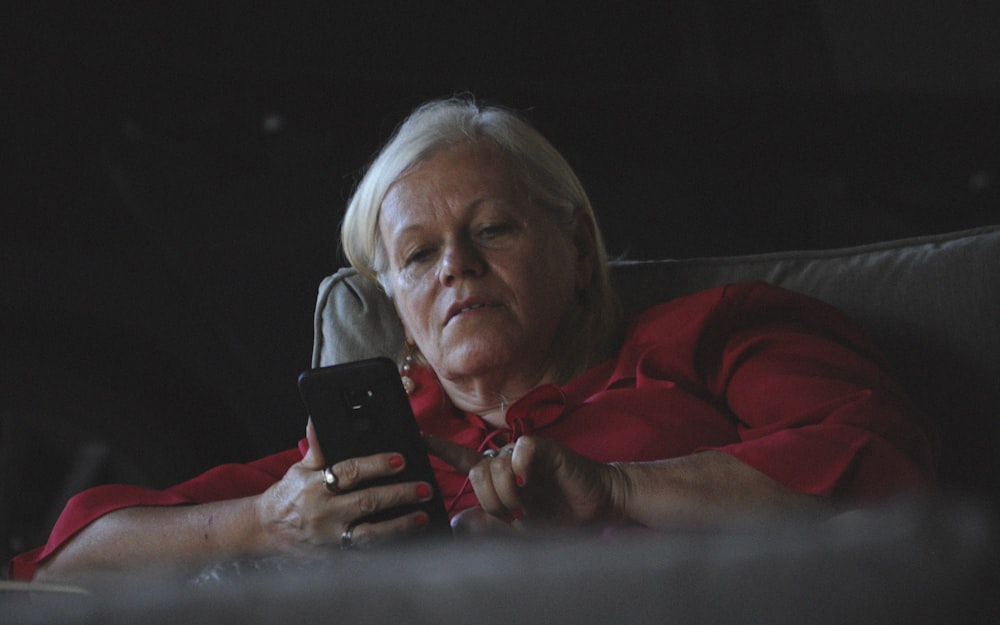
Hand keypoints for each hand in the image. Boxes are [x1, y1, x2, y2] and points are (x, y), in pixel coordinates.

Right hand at [254, 420, 434, 553]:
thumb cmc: (287, 496)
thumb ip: (316, 448)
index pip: (350, 472)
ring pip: (370, 535)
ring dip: (399, 526)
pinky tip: (407, 543)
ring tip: (422, 517)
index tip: (401, 460)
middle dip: (399, 495)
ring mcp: (329, 538)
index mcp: (316, 486)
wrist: (265, 531)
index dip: (377, 465)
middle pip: (367, 503)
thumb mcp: (299, 469)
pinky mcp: (333, 558)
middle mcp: (324, 513)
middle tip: (424, 488)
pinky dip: (387, 551)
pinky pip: (364, 557)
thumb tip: (318, 419)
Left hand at [425, 434, 625, 531]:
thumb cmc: (558, 514)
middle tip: (509, 515)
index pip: (461, 459)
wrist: (595, 505)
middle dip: (488, 500)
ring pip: (494, 467)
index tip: (417, 436)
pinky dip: (520, 472)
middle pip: (475, 472)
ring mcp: (522, 452)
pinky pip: (517, 453)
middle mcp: (505, 460)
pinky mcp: (542, 447)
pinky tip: (530, 482)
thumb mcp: (518, 528)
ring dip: (507, 494)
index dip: (439, 447)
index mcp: (497, 475)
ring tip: (525, 505)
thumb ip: (487, 524)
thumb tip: (456, 523)